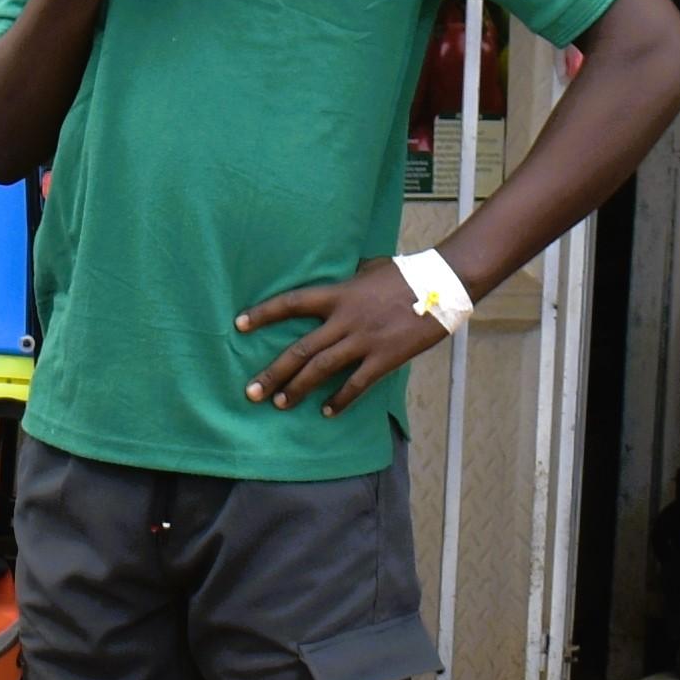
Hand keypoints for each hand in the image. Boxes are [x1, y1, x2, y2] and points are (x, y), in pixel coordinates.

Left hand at [236, 261, 448, 416]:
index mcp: (338, 294)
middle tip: (251, 391)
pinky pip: (356, 384)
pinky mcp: (384, 358)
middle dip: (273, 372)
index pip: (291, 303)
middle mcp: (345, 319)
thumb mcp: (368, 268)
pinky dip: (340, 400)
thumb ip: (346, 280)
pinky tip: (327, 411)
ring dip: (298, 389)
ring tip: (280, 404)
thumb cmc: (405, 274)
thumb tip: (333, 282)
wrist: (441, 286)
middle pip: (300, 349)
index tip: (238, 324)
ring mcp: (364, 340)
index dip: (263, 313)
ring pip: (322, 369)